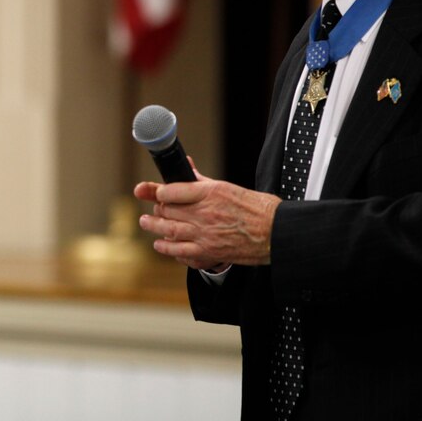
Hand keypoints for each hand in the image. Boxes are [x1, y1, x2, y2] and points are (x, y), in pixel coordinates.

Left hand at [134, 173, 280, 269]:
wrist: (275, 232)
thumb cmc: (256, 208)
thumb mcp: (227, 188)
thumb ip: (201, 181)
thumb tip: (186, 167)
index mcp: (210, 193)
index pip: (173, 190)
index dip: (157, 191)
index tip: (153, 192)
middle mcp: (205, 213)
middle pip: (168, 210)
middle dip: (156, 209)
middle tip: (153, 210)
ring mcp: (206, 234)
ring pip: (169, 230)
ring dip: (154, 227)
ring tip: (146, 223)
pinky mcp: (210, 251)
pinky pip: (181, 252)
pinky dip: (168, 248)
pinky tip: (162, 244)